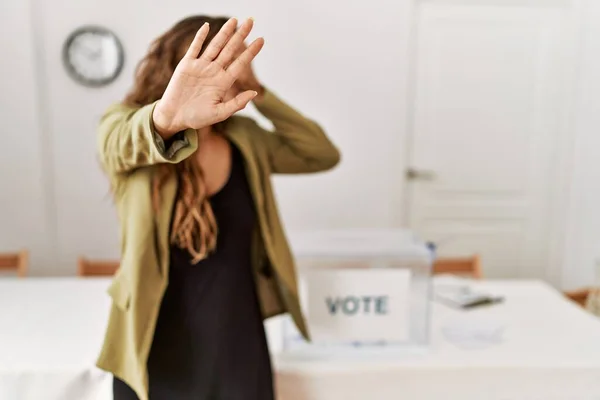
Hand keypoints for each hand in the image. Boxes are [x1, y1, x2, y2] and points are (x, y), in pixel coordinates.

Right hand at [153, 18, 264, 137]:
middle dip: (240, 35)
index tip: (262, 40)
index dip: (251, 52)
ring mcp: (201, 66)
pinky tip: (207, 26)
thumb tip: (255, 92)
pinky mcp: (187, 65)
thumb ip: (237, 104)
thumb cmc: (197, 118)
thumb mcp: (219, 113)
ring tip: (234, 20)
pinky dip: (200, 37)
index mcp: (223, 83)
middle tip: (251, 21)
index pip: (240, 63)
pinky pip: (195, 48)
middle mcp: (214, 72)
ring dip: (224, 33)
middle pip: (230, 50)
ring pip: (215, 45)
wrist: (174, 117)